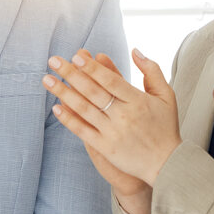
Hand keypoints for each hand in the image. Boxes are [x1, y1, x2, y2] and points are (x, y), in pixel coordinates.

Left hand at [44, 47, 181, 184]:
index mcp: (138, 100)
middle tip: (53, 61)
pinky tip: (56, 107)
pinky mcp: (105, 148)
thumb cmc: (165, 127)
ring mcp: (113, 132)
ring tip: (47, 79)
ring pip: (84, 109)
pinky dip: (69, 119)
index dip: (92, 67)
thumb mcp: (167, 96)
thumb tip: (135, 50)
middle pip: (92, 91)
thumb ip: (152, 71)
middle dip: (71, 74)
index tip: (76, 55)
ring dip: (63, 93)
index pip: (110, 80)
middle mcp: (124, 115)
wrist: (167, 164)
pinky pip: (83, 131)